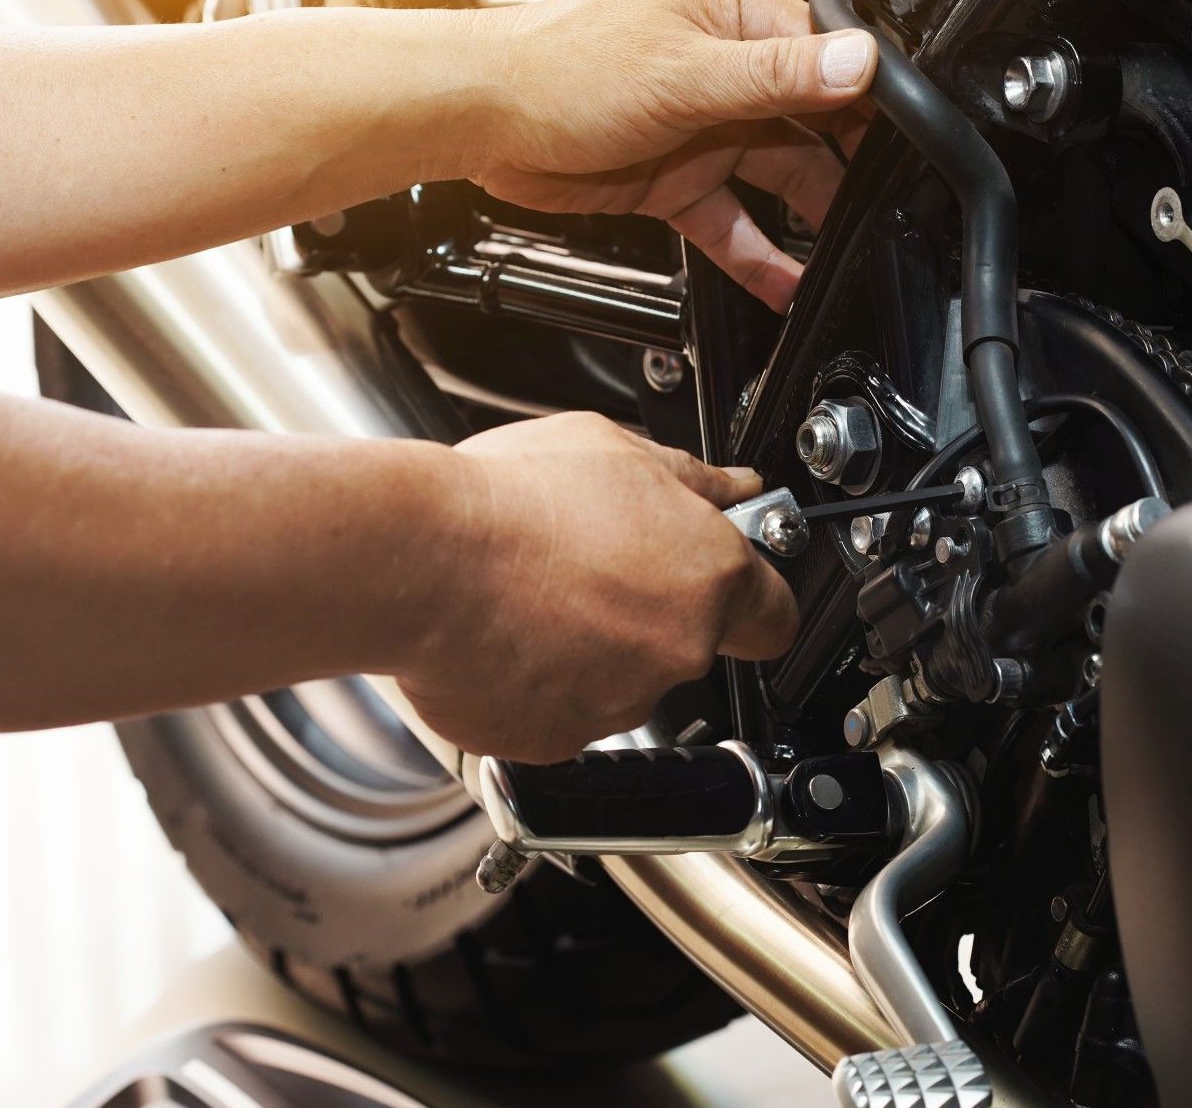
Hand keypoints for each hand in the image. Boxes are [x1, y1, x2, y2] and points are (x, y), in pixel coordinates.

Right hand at [398, 412, 798, 762]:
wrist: (416, 562)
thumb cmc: (508, 500)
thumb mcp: (615, 449)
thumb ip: (692, 478)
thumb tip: (730, 485)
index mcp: (707, 575)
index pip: (776, 616)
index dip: (753, 599)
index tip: (730, 587)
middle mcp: (675, 649)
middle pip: (688, 643)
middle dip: (649, 610)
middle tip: (591, 564)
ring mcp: (615, 704)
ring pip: (622, 680)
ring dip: (592, 646)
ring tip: (535, 593)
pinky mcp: (553, 741)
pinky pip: (560, 714)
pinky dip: (539, 684)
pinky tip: (507, 633)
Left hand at [460, 0, 877, 312]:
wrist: (482, 118)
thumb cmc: (562, 67)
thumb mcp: (686, 71)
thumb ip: (778, 75)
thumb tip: (860, 62)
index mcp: (735, 17)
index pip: (829, 57)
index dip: (868, 104)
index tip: (903, 148)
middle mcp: (727, 70)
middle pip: (815, 124)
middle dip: (849, 169)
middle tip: (885, 213)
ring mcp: (704, 129)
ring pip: (781, 179)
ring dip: (812, 220)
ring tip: (849, 260)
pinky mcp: (677, 180)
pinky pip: (735, 223)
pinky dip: (760, 256)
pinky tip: (788, 284)